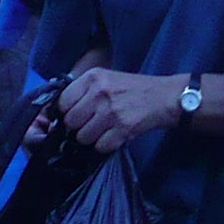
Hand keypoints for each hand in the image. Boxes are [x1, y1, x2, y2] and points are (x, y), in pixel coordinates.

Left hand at [56, 68, 188, 154]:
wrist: (164, 97)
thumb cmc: (132, 88)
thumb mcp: (106, 78)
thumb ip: (83, 91)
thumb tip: (59, 114)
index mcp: (93, 77)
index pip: (62, 102)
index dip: (66, 112)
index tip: (75, 115)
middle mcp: (99, 93)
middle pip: (71, 121)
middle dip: (78, 127)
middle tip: (90, 124)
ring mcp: (111, 112)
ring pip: (83, 137)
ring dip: (91, 138)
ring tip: (103, 130)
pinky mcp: (122, 129)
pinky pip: (100, 146)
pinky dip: (105, 145)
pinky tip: (113, 136)